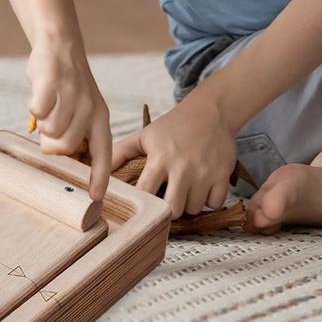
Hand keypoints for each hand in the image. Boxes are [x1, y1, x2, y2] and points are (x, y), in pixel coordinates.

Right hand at [27, 39, 110, 199]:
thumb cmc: (66, 84)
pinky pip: (37, 110)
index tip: (95, 199)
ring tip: (48, 105)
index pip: (102, 153)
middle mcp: (90, 108)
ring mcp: (72, 95)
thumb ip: (76, 131)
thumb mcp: (83, 107)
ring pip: (49, 130)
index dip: (98, 177)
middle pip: (65, 146)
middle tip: (49, 127)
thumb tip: (60, 154)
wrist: (60, 45)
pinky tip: (39, 94)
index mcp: (100, 117)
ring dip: (42, 121)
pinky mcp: (52, 84)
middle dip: (51, 143)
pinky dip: (33, 106)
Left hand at [113, 94, 234, 217]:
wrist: (210, 111)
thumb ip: (122, 151)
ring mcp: (204, 173)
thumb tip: (97, 164)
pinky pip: (215, 203)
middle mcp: (183, 168)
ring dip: (188, 205)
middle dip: (168, 209)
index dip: (143, 203)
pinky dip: (209, 201)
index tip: (142, 204)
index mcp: (160, 158)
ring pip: (194, 208)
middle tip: (167, 200)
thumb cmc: (175, 125)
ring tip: (184, 192)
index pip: (146, 192)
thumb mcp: (146, 135)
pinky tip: (202, 190)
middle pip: (172, 209)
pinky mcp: (223, 175)